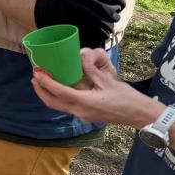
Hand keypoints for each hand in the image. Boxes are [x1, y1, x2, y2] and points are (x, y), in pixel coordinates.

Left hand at [31, 48, 161, 126]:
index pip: (59, 92)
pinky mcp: (86, 115)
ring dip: (48, 94)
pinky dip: (59, 97)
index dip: (46, 82)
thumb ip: (91, 70)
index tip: (37, 73)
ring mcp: (83, 116)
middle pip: (53, 103)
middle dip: (40, 90)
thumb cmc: (128, 98)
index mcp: (85, 103)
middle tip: (34, 76)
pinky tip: (59, 87)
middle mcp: (80, 112)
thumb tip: (80, 58)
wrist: (140, 115)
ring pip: (59, 106)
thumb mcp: (109, 81)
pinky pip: (67, 106)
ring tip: (42, 81)